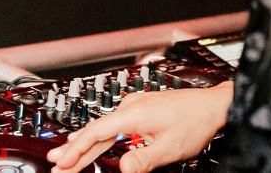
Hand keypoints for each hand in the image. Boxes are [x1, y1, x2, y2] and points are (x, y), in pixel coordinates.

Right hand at [47, 83, 231, 172]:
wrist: (213, 105)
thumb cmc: (196, 121)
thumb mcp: (170, 147)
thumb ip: (144, 160)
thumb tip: (124, 169)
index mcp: (134, 113)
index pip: (96, 133)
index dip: (77, 151)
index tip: (63, 164)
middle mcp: (131, 106)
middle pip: (95, 131)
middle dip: (74, 150)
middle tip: (56, 164)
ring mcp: (135, 106)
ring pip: (103, 128)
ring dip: (84, 143)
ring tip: (65, 155)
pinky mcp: (141, 109)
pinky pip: (112, 124)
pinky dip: (98, 136)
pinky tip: (91, 141)